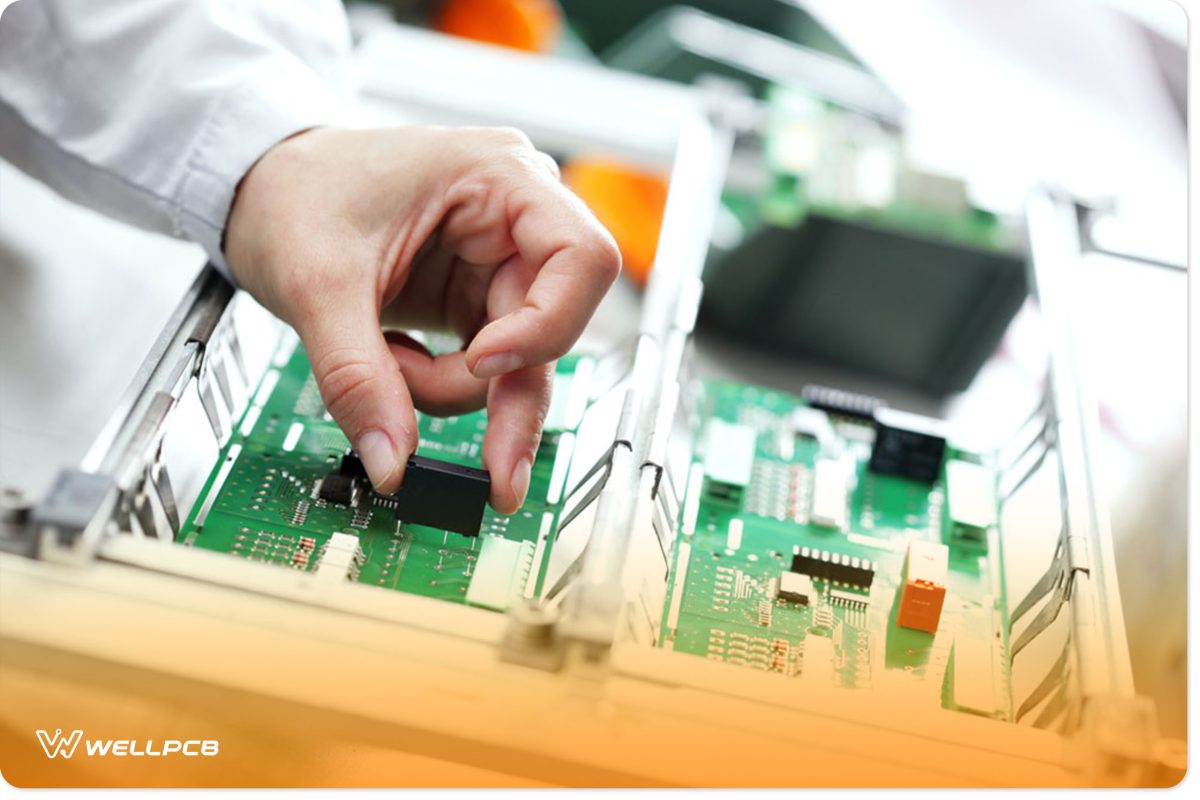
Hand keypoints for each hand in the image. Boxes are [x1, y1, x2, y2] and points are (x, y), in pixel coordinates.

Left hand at [224, 126, 620, 512]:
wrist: (258, 189)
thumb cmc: (293, 191)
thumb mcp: (317, 281)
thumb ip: (357, 377)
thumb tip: (392, 462)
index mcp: (499, 177)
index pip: (580, 259)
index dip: (547, 323)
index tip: (483, 363)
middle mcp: (515, 219)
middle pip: (553, 326)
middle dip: (507, 397)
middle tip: (495, 476)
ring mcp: (498, 265)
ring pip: (520, 363)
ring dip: (452, 390)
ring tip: (384, 368)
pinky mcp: (475, 303)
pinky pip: (483, 370)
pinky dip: (437, 385)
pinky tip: (394, 362)